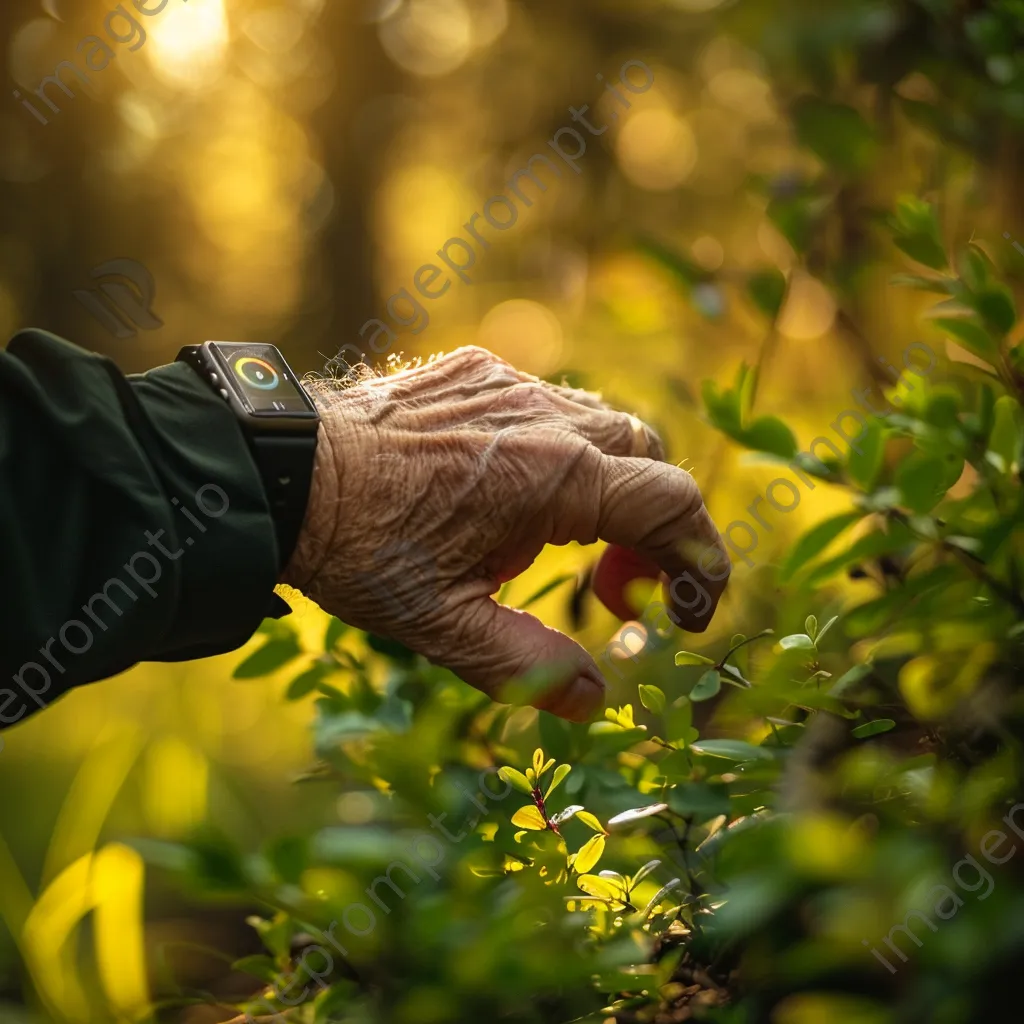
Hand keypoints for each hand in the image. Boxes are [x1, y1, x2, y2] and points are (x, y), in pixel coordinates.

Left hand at [281, 347, 728, 721]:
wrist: (281, 472)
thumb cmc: (359, 550)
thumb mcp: (447, 627)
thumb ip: (532, 668)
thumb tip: (596, 701)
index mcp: (552, 477)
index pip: (672, 505)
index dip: (702, 560)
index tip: (694, 612)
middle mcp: (544, 415)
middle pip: (649, 461)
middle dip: (654, 530)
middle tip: (615, 592)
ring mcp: (510, 384)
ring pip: (605, 426)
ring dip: (611, 489)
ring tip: (561, 547)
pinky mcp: (477, 373)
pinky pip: (552, 405)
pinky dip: (564, 454)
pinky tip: (516, 495)